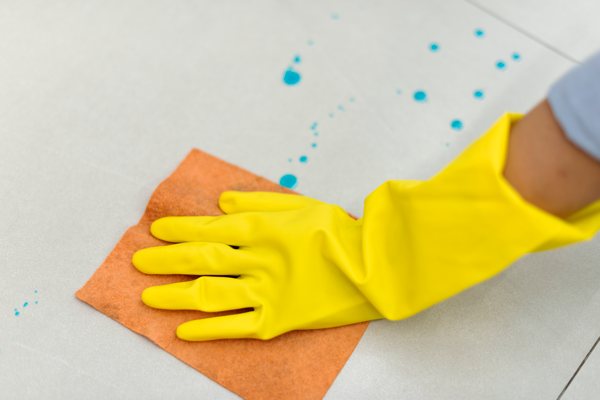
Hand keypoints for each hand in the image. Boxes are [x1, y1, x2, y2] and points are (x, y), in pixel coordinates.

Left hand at [133, 191, 381, 340]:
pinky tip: (182, 331)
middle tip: (139, 262)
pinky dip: (207, 330)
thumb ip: (256, 202)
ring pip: (209, 295)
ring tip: (148, 297)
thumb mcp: (299, 204)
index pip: (208, 229)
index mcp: (263, 229)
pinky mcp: (277, 321)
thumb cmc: (339, 229)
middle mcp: (258, 261)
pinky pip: (235, 328)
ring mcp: (266, 293)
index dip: (178, 230)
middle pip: (200, 260)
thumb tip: (219, 204)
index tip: (156, 231)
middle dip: (164, 260)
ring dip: (175, 296)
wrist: (374, 266)